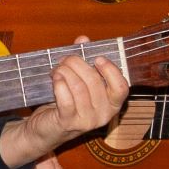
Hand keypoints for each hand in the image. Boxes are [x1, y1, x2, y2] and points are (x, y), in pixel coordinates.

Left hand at [0, 45, 131, 168]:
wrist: (46, 128)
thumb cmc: (67, 102)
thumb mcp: (79, 80)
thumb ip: (83, 59)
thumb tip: (83, 40)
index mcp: (112, 103)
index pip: (122, 87)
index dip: (110, 70)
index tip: (97, 58)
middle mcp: (104, 114)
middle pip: (95, 81)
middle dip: (77, 64)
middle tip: (65, 60)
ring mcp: (87, 121)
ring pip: (78, 87)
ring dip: (65, 72)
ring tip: (57, 69)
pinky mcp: (68, 123)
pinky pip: (66, 99)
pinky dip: (59, 84)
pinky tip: (55, 79)